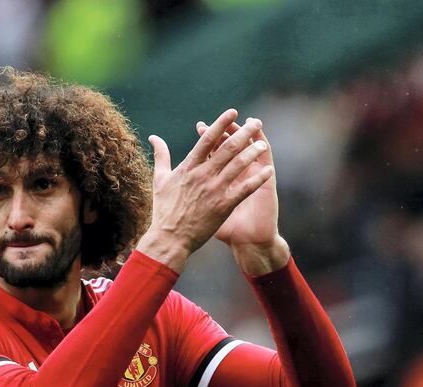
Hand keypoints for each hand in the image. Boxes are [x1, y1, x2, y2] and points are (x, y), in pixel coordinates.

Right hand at [136, 109, 272, 272]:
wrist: (169, 239)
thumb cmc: (163, 210)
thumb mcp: (159, 179)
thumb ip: (160, 156)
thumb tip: (153, 137)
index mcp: (187, 168)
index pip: (207, 140)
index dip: (221, 124)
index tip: (233, 112)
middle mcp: (202, 176)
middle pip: (227, 148)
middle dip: (244, 133)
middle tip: (256, 122)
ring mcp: (213, 190)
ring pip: (238, 165)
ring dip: (253, 152)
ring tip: (262, 144)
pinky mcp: (223, 206)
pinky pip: (245, 189)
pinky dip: (258, 179)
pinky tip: (268, 171)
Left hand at [196, 119, 288, 274]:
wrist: (247, 241)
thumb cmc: (224, 228)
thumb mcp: (203, 209)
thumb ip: (190, 194)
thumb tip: (174, 188)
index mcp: (219, 178)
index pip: (211, 153)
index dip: (206, 139)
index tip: (199, 126)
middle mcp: (236, 176)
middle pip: (231, 148)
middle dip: (227, 132)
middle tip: (225, 118)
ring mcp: (251, 180)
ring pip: (249, 153)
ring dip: (249, 138)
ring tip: (248, 123)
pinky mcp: (264, 188)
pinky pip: (264, 171)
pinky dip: (263, 157)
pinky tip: (263, 144)